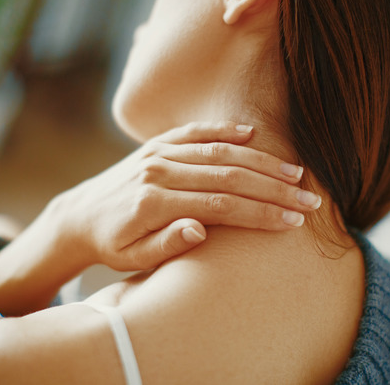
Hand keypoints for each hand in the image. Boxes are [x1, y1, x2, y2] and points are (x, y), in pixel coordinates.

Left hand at [46, 121, 321, 270]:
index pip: (222, 206)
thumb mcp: (131, 258)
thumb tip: (200, 230)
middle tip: (310, 199)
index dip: (262, 213)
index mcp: (155, 203)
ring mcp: (158, 154)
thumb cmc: (111, 244)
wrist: (79, 216)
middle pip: (229, 176)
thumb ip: (164, 244)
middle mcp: (159, 172)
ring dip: (261, 161)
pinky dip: (225, 131)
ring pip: (219, 152)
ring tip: (296, 172)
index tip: (294, 220)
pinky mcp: (157, 144)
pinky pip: (195, 132)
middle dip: (274, 188)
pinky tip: (253, 134)